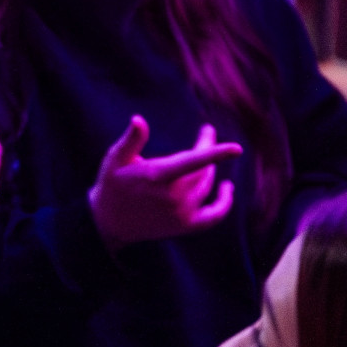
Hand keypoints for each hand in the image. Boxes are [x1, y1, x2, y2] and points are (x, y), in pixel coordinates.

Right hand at [88, 116, 241, 250]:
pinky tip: (228, 189)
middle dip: (208, 150)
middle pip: (203, 170)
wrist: (109, 223)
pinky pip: (214, 215)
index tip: (237, 148)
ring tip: (206, 157)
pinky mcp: (185, 226)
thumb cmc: (111, 185)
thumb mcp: (114, 160)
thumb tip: (138, 120)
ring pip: (206, 185)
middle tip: (206, 134)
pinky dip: (224, 203)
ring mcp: (181, 213)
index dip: (215, 153)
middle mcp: (173, 196)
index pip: (193, 162)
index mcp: (157, 177)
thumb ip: (130, 140)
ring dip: (209, 169)